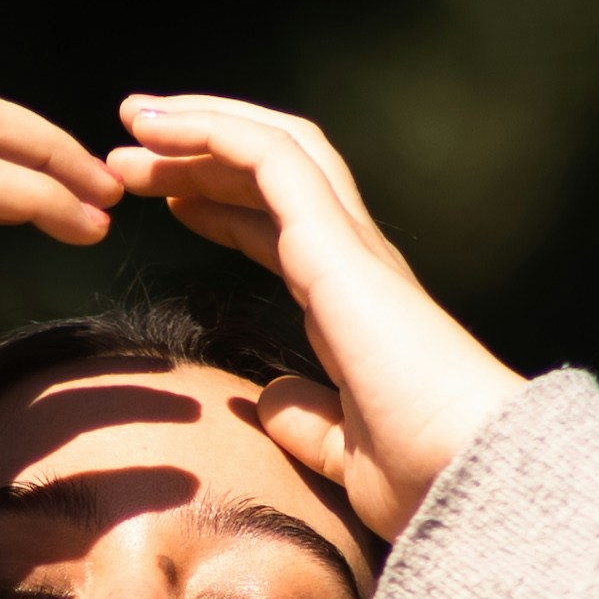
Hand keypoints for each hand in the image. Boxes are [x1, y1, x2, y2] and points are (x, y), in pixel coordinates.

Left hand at [106, 95, 519, 535]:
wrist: (471, 476)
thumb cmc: (425, 477)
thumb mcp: (345, 453)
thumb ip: (311, 422)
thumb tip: (272, 400)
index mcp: (352, 303)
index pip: (280, 226)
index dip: (221, 204)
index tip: (164, 199)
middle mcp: (356, 260)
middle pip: (272, 173)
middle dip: (199, 152)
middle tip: (127, 148)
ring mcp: (352, 245)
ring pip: (274, 148)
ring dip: (197, 128)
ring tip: (130, 120)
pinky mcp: (340, 244)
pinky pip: (272, 158)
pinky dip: (214, 131)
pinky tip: (159, 130)